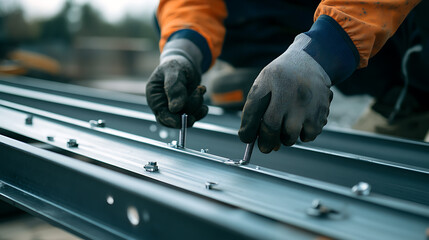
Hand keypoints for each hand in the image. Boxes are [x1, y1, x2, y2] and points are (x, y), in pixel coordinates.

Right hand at [146, 42, 207, 127]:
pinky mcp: (184, 109)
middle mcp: (162, 105)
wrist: (185, 62)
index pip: (162, 116)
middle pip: (175, 119)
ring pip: (186, 117)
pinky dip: (201, 108)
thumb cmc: (176, 64)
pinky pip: (193, 116)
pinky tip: (202, 93)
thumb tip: (175, 109)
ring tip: (200, 88)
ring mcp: (173, 109)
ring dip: (197, 105)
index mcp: (154, 96)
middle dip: (190, 108)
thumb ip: (174, 88)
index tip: (189, 118)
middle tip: (199, 91)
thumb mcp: (174, 71)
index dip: (174, 120)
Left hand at [238, 34, 332, 152]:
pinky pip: (308, 136)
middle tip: (265, 146)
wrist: (310, 61)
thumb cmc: (280, 78)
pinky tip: (301, 122)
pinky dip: (302, 135)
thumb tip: (253, 139)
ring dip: (284, 138)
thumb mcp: (263, 83)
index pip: (253, 113)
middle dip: (265, 142)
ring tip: (285, 127)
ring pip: (290, 136)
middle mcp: (288, 92)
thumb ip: (255, 109)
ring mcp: (306, 103)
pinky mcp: (320, 111)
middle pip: (271, 127)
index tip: (246, 138)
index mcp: (270, 82)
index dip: (247, 131)